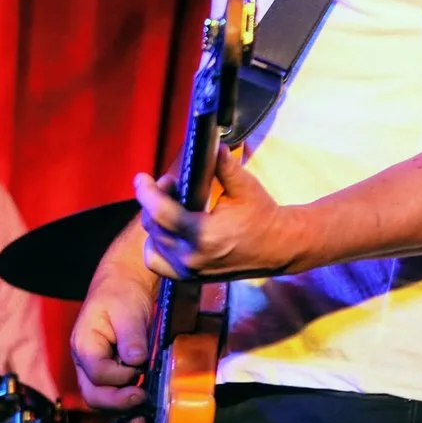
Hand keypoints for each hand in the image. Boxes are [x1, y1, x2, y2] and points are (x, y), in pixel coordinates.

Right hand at [71, 217, 159, 411]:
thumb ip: (131, 336)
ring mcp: (95, 371)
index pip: (97, 373)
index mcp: (84, 344)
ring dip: (122, 410)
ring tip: (144, 416)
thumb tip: (136, 361)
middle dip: (118, 402)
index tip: (140, 368)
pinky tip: (142, 417)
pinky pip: (113, 397)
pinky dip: (126, 409)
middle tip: (143, 397)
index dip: (120, 377)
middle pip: (93, 394)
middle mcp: (84, 362)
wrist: (123, 286)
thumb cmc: (120, 293)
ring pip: (102, 401)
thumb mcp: (128, 310)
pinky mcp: (110, 375)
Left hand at [133, 145, 301, 281]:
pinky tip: (168, 231)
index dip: (146, 193)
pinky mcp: (191, 277)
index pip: (160, 213)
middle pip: (153, 227)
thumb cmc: (263, 216)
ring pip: (152, 246)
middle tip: (170, 185)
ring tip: (169, 208)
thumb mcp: (245, 187)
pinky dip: (157, 246)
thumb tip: (210, 145)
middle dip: (154, 201)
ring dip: (154, 224)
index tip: (141, 178)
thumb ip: (223, 166)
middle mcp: (192, 257)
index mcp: (205, 234)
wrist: (280, 247)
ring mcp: (191, 271)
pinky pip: (158, 263)